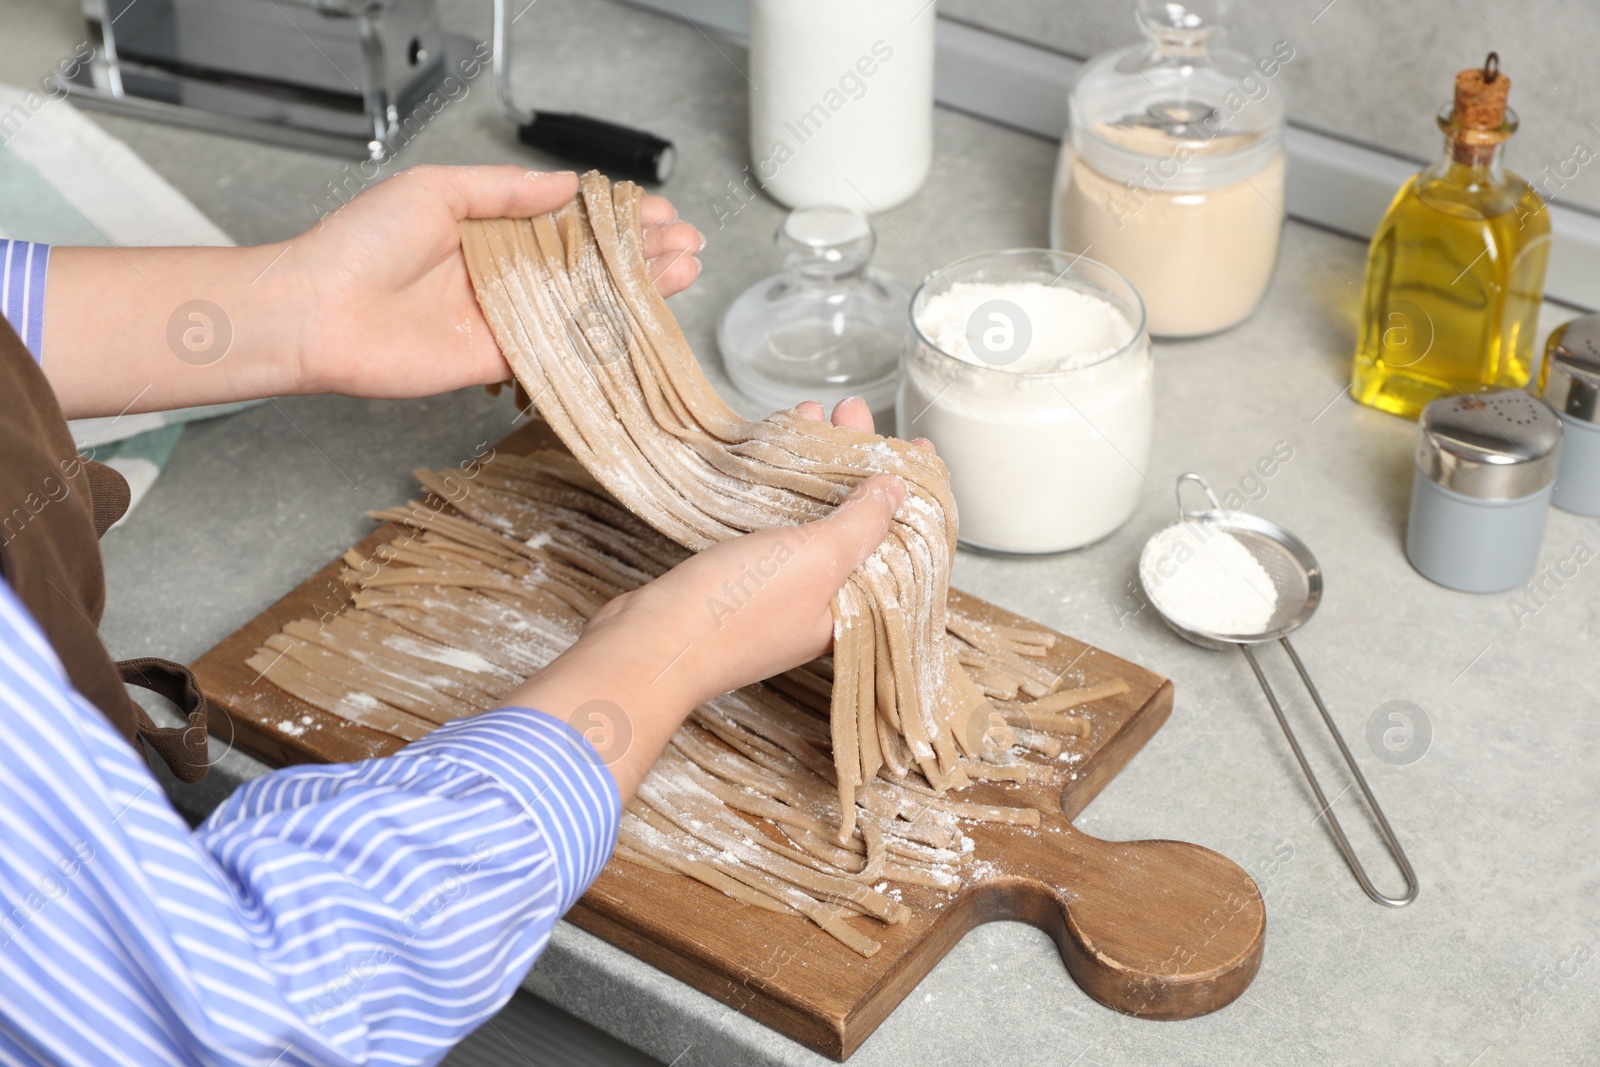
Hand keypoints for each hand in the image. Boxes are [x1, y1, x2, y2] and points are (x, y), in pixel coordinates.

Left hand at [288, 165, 703, 397]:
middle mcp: (504, 276)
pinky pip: (561, 350)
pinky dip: (603, 338)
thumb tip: (565, 185)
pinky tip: (641, 321)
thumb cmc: (362, 243)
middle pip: (589, 265)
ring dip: (637, 291)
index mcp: (490, 231)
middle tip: (686, 245)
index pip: (569, 224)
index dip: (615, 220)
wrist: (319, 311)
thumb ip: (506, 191)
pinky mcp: (500, 360)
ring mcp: (506, 319)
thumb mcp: (437, 191)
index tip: (657, 213)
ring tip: (683, 272)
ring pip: (586, 305)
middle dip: (641, 255)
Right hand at [497, 397, 929, 800]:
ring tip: (816, 415)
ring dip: (818, 464)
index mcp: (857, 609)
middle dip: (858, 463)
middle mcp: (825, 600)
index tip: (916, 449)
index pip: (901, 544)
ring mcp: (782, 587)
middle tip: (853, 414)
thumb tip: (896, 490)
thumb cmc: (737, 613)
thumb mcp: (817, 559)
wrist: (651, 643)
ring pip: (814, 515)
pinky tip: (775, 447)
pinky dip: (780, 483)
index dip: (912, 493)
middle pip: (858, 521)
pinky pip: (775, 520)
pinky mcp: (743, 576)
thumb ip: (862, 524)